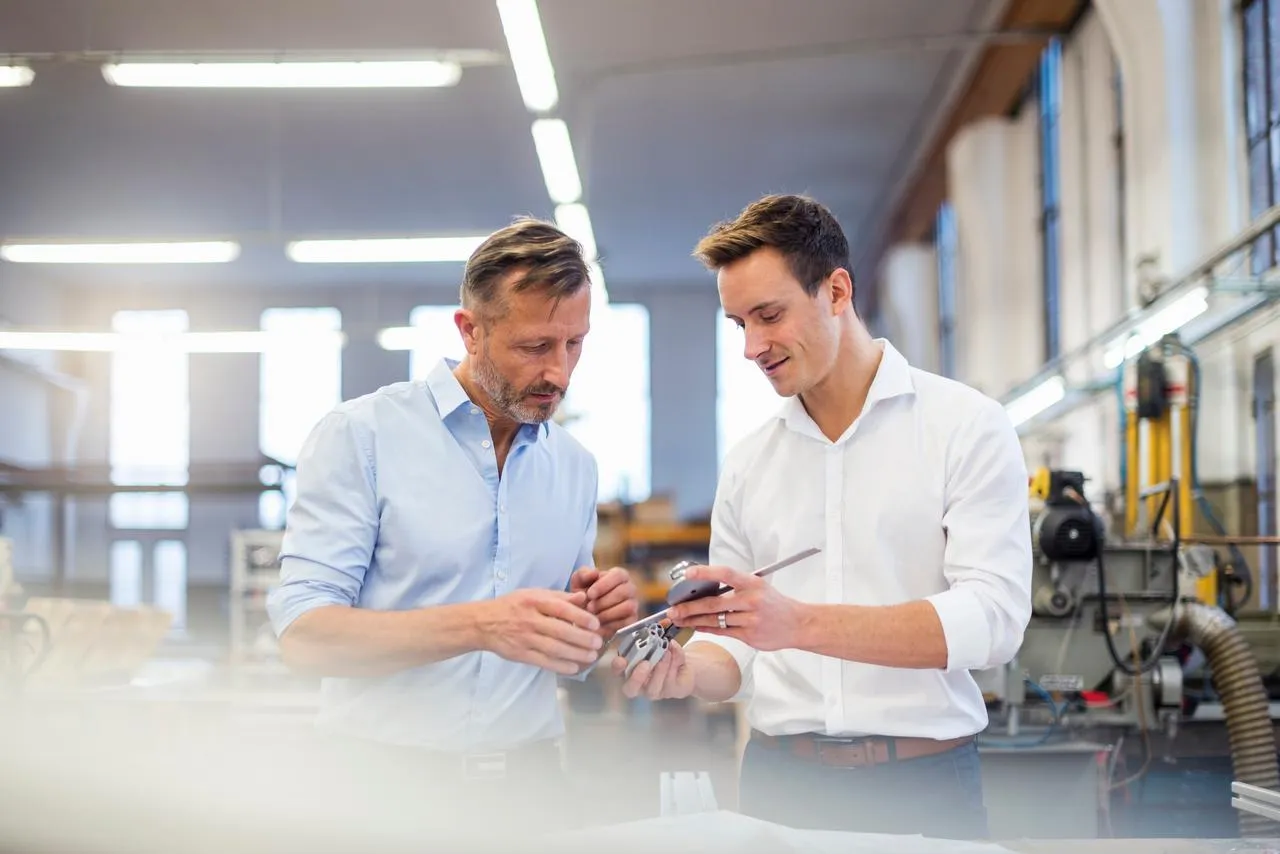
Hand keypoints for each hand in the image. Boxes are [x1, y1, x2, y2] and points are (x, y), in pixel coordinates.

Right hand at [478, 588, 602, 675]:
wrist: (484, 623)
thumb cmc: (513, 606)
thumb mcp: (534, 594)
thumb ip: (559, 597)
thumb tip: (583, 598)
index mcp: (534, 601)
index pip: (560, 609)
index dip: (579, 616)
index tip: (595, 623)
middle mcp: (529, 620)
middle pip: (559, 631)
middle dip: (581, 638)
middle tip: (598, 643)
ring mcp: (524, 638)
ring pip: (553, 648)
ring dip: (575, 654)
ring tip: (591, 656)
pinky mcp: (520, 654)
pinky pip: (543, 661)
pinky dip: (559, 666)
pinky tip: (574, 667)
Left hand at [569, 566, 638, 638]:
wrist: (585, 615)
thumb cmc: (584, 594)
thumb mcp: (579, 582)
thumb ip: (584, 574)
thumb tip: (594, 573)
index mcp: (619, 575)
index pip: (618, 575)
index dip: (604, 585)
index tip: (590, 594)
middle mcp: (630, 588)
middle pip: (624, 591)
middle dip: (604, 601)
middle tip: (589, 607)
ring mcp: (633, 604)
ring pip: (628, 607)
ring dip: (608, 613)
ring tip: (593, 617)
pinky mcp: (632, 620)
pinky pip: (627, 623)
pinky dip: (611, 625)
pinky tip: (598, 625)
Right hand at [610, 636, 694, 699]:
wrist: (685, 662)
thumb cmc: (664, 651)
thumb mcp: (657, 642)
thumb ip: (653, 639)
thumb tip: (658, 636)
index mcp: (631, 670)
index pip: (618, 672)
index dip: (617, 668)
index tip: (621, 660)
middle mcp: (640, 684)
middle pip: (630, 689)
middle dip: (636, 677)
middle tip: (645, 663)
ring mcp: (655, 690)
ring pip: (652, 689)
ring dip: (659, 670)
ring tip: (666, 654)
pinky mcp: (671, 691)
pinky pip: (670, 682)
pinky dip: (673, 666)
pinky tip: (674, 654)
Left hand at [667, 565, 806, 651]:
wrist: (798, 624)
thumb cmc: (774, 603)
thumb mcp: (759, 586)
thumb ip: (735, 586)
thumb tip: (704, 587)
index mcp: (753, 584)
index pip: (726, 574)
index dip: (706, 572)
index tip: (688, 574)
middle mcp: (752, 600)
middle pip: (714, 604)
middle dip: (690, 607)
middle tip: (673, 609)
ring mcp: (751, 620)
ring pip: (715, 620)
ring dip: (694, 620)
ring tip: (679, 619)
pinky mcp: (750, 636)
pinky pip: (723, 631)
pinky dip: (706, 628)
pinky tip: (695, 626)